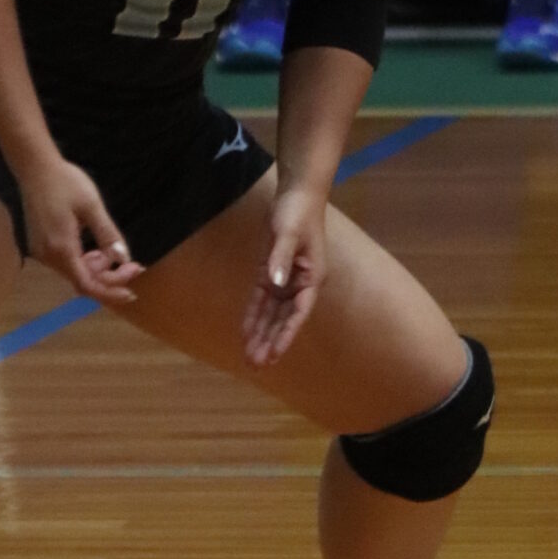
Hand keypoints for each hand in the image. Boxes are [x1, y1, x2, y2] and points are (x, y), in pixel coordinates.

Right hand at [17, 156, 141, 307]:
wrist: (35, 168)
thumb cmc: (65, 182)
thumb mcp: (92, 207)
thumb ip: (108, 235)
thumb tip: (123, 259)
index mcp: (61, 248)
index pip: (87, 285)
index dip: (110, 291)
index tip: (132, 291)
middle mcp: (48, 256)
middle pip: (82, 281)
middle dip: (109, 278)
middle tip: (134, 265)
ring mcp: (42, 252)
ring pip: (74, 273)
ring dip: (97, 269)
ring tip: (113, 250)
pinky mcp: (40, 245)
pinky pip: (66, 263)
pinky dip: (84, 262)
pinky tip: (96, 249)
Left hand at [243, 184, 326, 367]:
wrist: (296, 193)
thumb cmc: (297, 212)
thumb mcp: (288, 233)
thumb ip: (281, 259)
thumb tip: (277, 283)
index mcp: (311, 278)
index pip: (297, 313)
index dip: (285, 335)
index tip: (274, 354)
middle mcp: (300, 284)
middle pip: (283, 319)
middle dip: (270, 341)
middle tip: (256, 365)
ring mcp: (286, 279)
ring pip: (272, 313)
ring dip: (261, 334)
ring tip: (250, 358)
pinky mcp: (272, 272)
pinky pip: (262, 299)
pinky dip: (253, 315)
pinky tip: (246, 332)